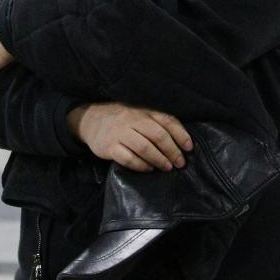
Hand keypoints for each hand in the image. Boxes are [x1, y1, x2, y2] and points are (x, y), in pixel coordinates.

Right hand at [68, 102, 192, 171]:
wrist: (91, 119)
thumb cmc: (122, 120)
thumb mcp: (139, 114)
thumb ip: (157, 123)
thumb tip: (182, 142)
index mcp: (143, 111)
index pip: (167, 120)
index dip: (181, 134)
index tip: (189, 148)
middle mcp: (133, 120)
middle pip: (157, 135)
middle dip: (172, 151)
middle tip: (179, 163)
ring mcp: (120, 133)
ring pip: (144, 147)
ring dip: (159, 159)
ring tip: (167, 167)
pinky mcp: (109, 147)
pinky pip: (127, 158)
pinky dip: (140, 165)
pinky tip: (148, 169)